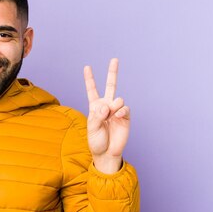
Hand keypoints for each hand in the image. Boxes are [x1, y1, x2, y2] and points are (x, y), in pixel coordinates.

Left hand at [84, 58, 129, 173]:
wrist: (107, 152)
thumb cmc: (96, 141)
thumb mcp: (91, 128)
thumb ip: (97, 116)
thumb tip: (107, 106)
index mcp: (95, 107)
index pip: (92, 90)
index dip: (90, 79)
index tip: (87, 67)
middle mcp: (106, 106)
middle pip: (110, 86)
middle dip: (113, 72)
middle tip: (114, 59)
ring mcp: (116, 110)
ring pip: (118, 99)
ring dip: (113, 106)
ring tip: (110, 116)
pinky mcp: (125, 116)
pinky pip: (125, 108)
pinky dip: (121, 111)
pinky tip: (118, 116)